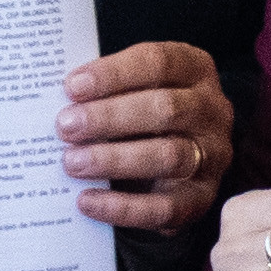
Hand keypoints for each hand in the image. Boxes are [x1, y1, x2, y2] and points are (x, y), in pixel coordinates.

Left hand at [61, 40, 235, 235]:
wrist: (175, 162)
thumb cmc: (142, 114)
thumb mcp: (133, 89)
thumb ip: (106, 89)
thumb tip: (58, 100)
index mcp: (195, 70)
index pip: (159, 63)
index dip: (114, 74)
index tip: (72, 87)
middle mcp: (212, 110)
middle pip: (166, 109)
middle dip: (110, 117)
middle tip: (66, 126)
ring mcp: (212, 156)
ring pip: (168, 156)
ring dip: (114, 159)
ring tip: (72, 163)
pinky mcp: (201, 198)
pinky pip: (164, 207)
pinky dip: (122, 207)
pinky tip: (87, 201)